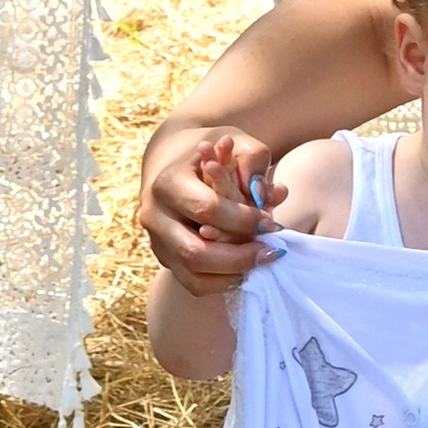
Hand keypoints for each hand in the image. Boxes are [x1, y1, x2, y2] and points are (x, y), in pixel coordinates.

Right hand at [145, 126, 283, 291]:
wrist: (181, 166)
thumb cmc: (215, 153)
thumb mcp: (237, 143)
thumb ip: (255, 161)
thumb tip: (273, 195)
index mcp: (167, 183)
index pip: (207, 209)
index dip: (244, 221)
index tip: (272, 224)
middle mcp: (154, 216)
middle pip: (195, 251)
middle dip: (239, 256)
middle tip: (271, 252)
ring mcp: (157, 242)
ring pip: (193, 275)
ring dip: (233, 274)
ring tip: (261, 261)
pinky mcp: (166, 260)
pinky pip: (194, 284)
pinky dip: (224, 282)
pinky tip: (246, 267)